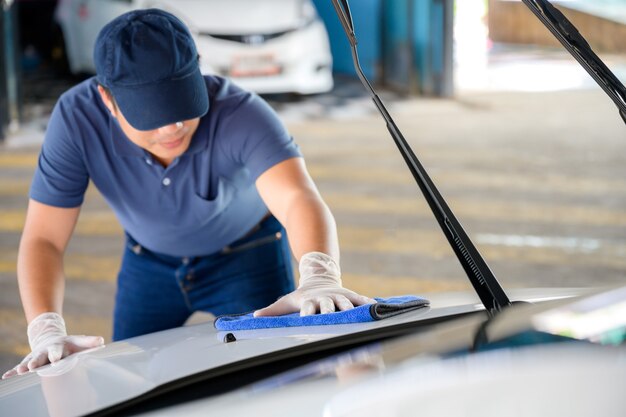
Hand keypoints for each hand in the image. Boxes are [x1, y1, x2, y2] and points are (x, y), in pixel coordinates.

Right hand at [2, 312, 103, 378]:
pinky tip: (6, 376)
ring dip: (24, 366)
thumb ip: (90, 342)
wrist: (52, 338)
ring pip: (29, 361)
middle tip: (33, 367)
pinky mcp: (29, 361)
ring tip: (20, 371)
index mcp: (58, 347)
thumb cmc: (69, 344)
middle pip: (40, 357)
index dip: (57, 355)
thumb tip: (102, 341)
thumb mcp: (79, 342)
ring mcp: (36, 356)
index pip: (58, 351)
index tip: (56, 359)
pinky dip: (13, 371)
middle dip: (37, 361)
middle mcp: (45, 351)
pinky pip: (20, 366)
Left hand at [254, 252, 374, 316]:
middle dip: (329, 310)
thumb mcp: (287, 301)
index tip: (305, 318)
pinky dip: (366, 302)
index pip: (308, 308)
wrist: (319, 278)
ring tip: (354, 313)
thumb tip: (254, 317)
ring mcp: (338, 296)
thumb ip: (272, 310)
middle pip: (328, 305)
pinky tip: (374, 306)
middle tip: (331, 315)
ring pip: (345, 302)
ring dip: (349, 307)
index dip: (307, 313)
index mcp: (310, 302)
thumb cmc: (302, 296)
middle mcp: (325, 299)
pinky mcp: (349, 295)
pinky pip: (359, 299)